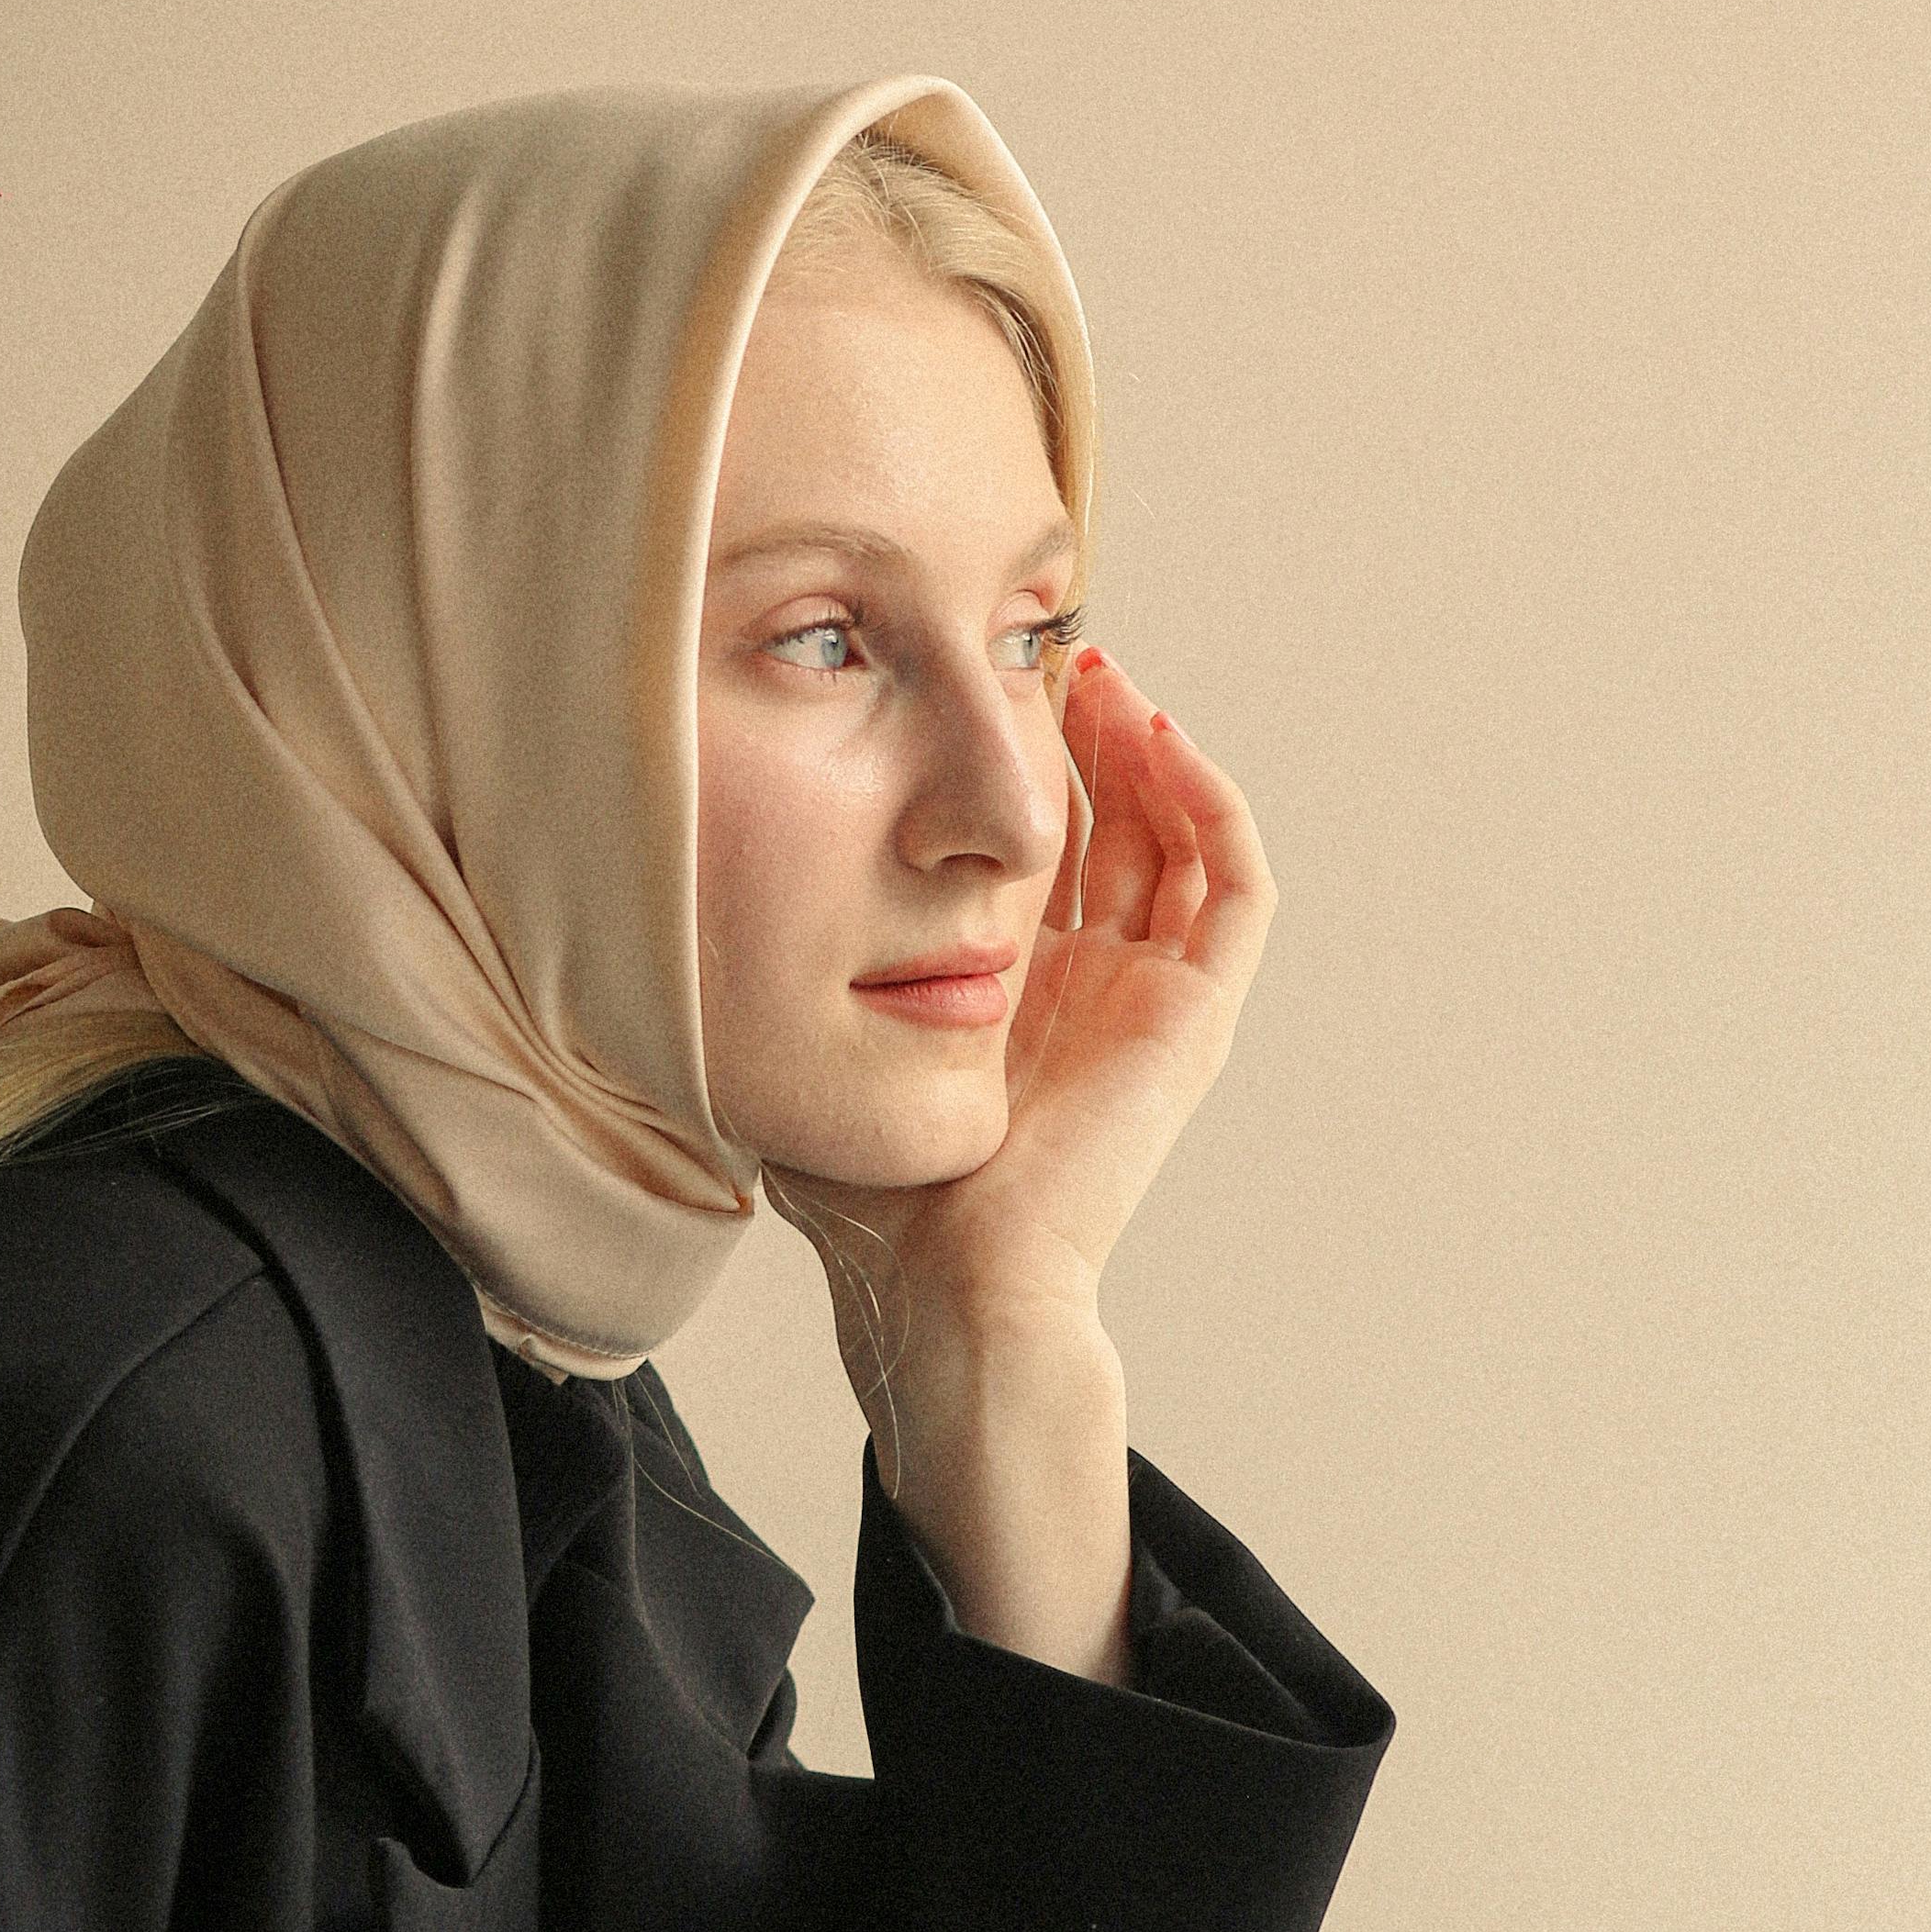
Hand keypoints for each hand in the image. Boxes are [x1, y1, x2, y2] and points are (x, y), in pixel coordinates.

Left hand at [775, 647, 1277, 1360]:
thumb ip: (793, 970)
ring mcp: (1151, 1002)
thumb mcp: (818, 1043)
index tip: (979, 687)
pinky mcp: (1192, 1017)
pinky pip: (1232, 885)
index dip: (1025, 763)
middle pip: (1117, 826)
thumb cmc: (868, 1194)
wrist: (942, 1280)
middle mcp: (1093, 989)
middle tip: (1052, 651)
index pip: (1042, 848)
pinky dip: (1206, 800)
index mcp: (1017, 995)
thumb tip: (698, 881)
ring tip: (1100, 671)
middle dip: (1091, 733)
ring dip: (1150, 748)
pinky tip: (1154, 731)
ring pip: (1179, 839)